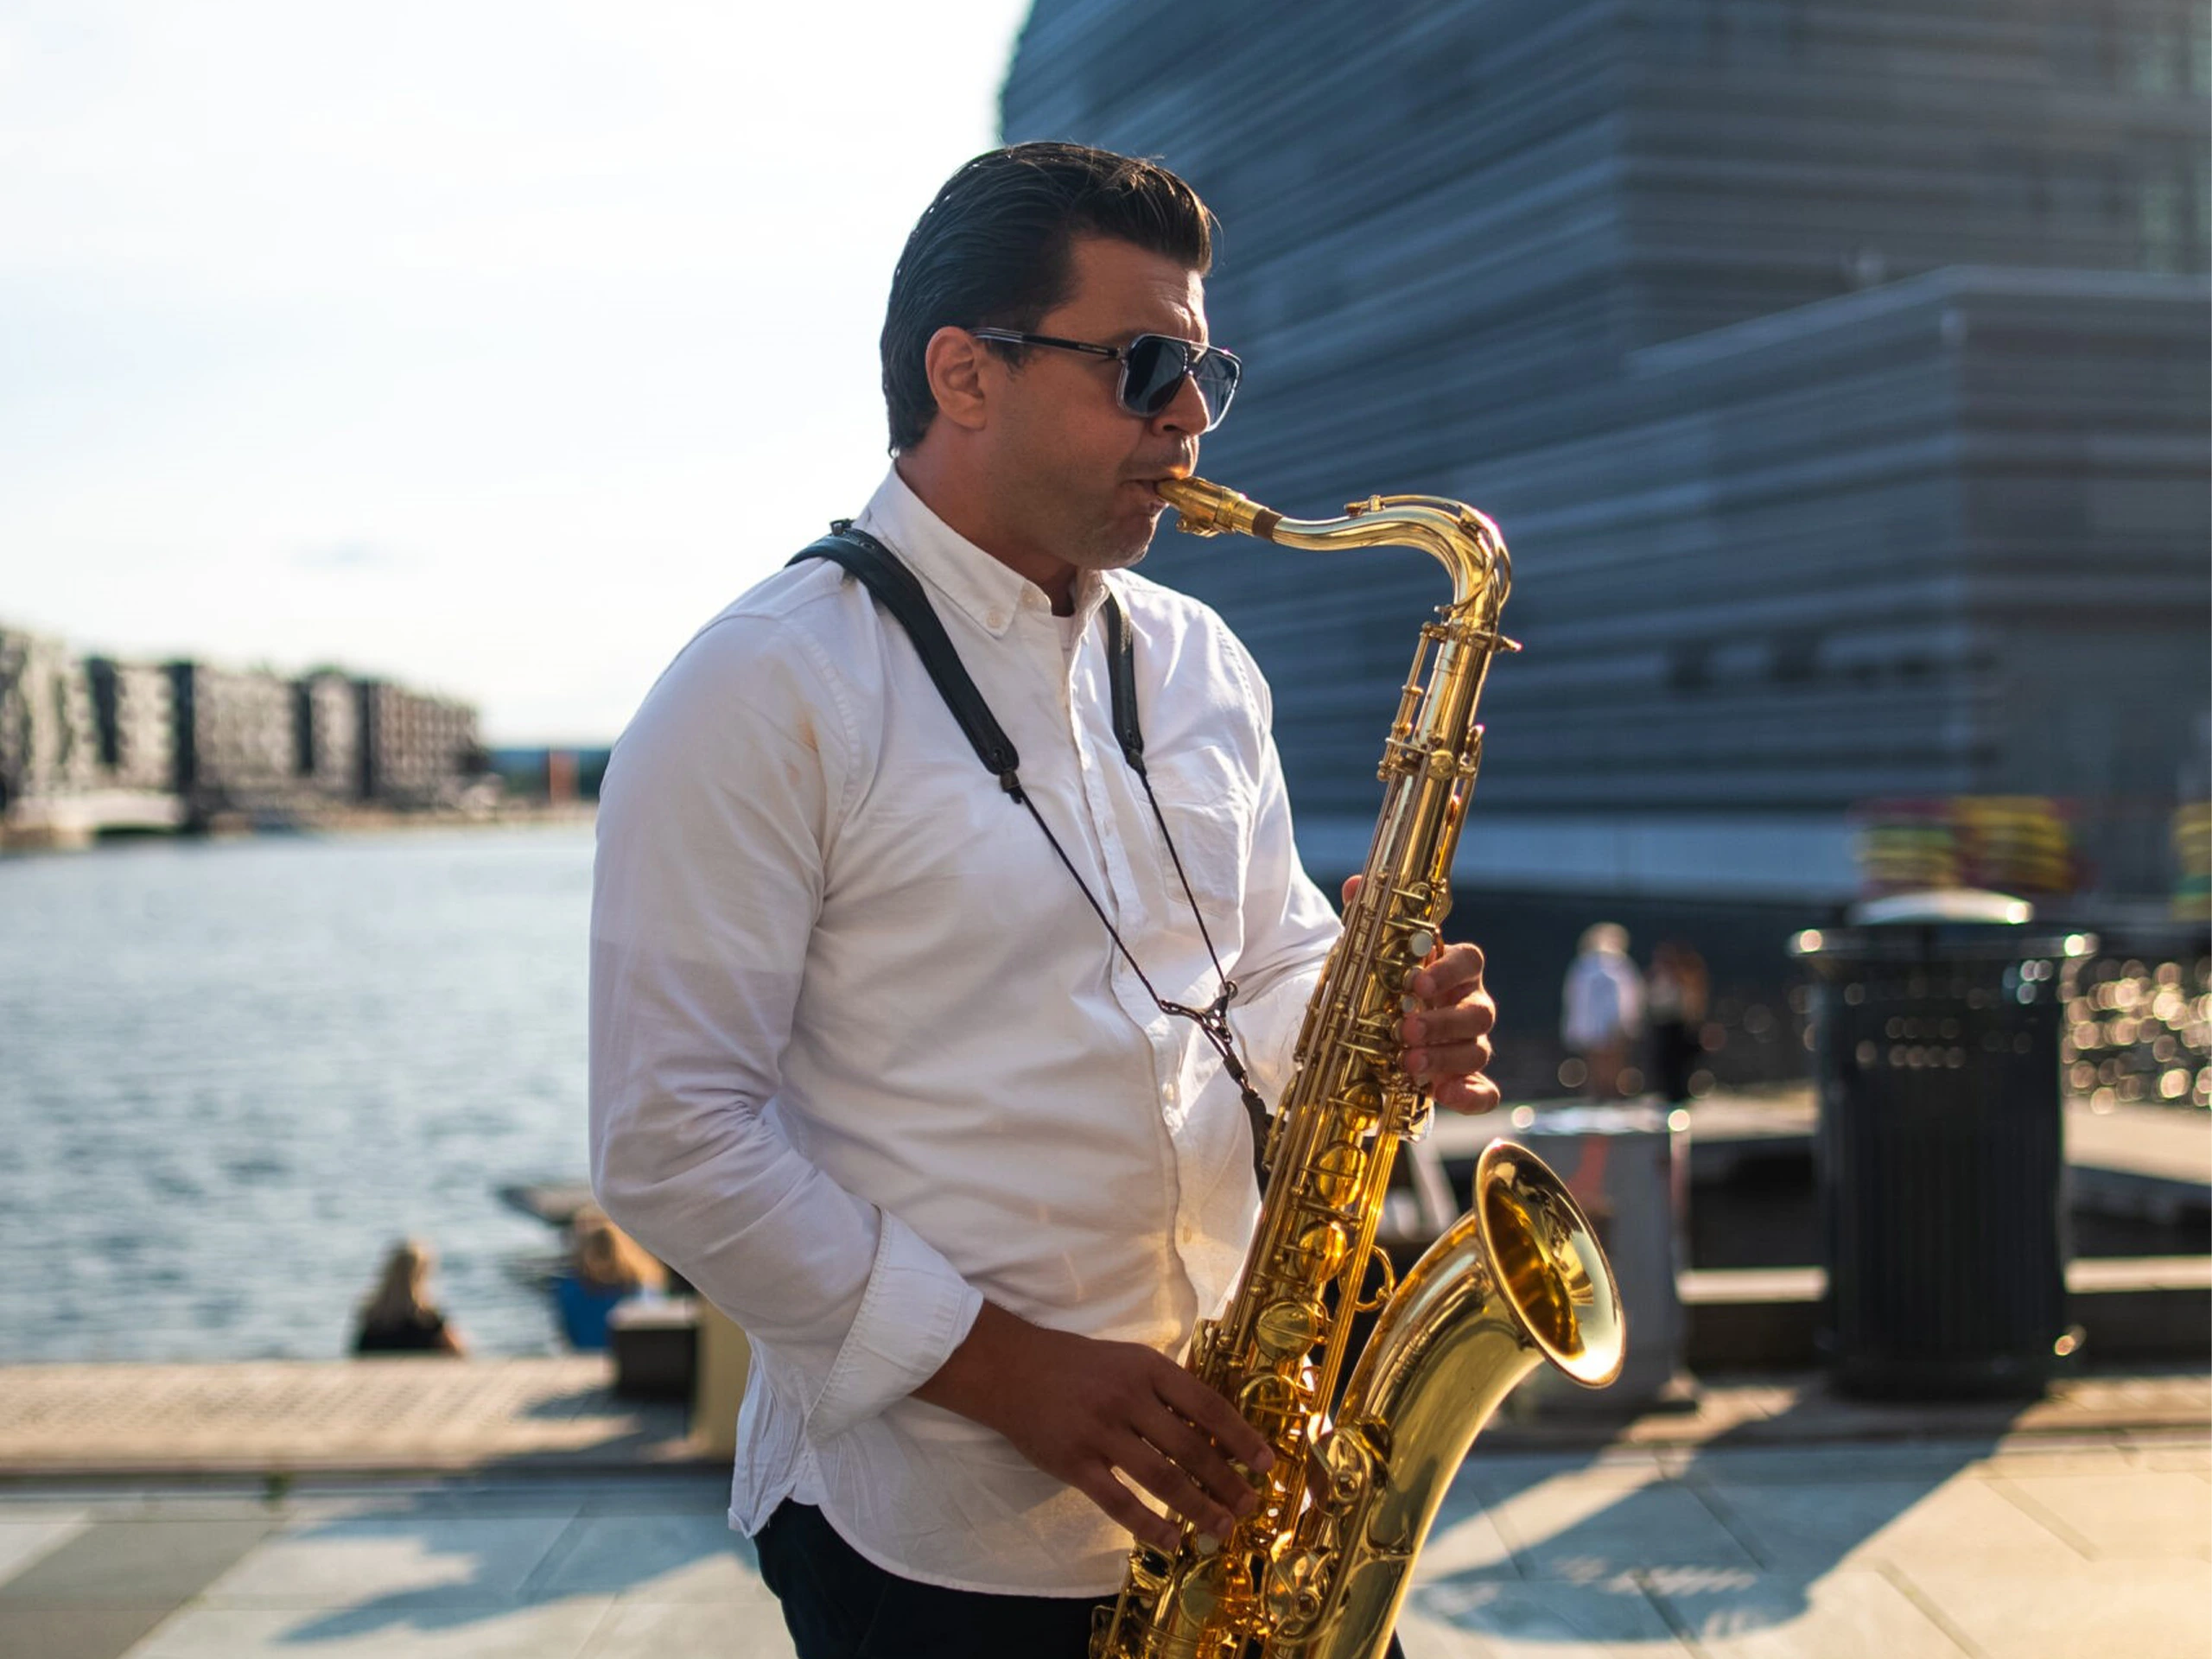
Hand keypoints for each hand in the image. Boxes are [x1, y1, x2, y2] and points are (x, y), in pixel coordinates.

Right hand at [913, 1302, 1273, 1552]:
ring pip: (1162, 1478)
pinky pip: (1119, 1501)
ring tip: (1220, 1528)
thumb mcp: (1127, 1359)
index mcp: (1148, 1368)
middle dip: (1227, 1482)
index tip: (1265, 1463)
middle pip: (1191, 1448)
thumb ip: (1165, 1389)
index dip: (1241, 1437)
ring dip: (1197, 1507)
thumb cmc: (1076, 1364)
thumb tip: (1213, 1428)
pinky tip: (1172, 1540)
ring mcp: (1100, 1432)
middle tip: (1249, 1506)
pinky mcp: (1074, 1462)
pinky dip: (1149, 1525)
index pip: (1208, 1406)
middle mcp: (1129, 1398)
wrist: (1010, 1367)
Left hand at [1343, 875, 1500, 1115]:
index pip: (1470, 961)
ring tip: (1409, 1063)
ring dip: (1445, 1057)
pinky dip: (1471, 1095)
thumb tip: (1356, 883)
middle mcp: (1469, 1005)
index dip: (1449, 971)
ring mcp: (1470, 1043)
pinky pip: (1484, 1090)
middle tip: (1404, 1031)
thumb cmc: (1386, 988)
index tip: (1417, 983)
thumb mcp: (1371, 956)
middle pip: (1478, 1011)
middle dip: (1442, 1023)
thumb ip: (1366, 920)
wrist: (1377, 1030)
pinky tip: (1446, 1096)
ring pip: (1477, 1049)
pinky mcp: (1465, 1079)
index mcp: (1453, 971)